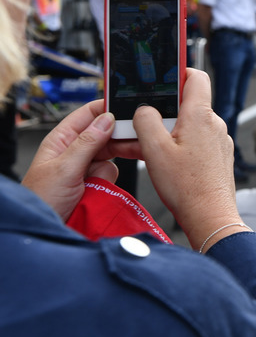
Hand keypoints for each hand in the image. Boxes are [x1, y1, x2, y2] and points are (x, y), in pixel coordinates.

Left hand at [21, 99, 138, 220]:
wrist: (45, 230)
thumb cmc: (40, 200)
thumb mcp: (64, 169)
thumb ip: (87, 143)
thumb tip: (106, 119)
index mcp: (62, 140)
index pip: (87, 114)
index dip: (106, 108)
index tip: (127, 107)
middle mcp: (76, 151)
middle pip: (106, 134)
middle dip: (118, 139)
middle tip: (135, 140)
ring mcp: (86, 167)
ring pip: (112, 155)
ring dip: (108, 167)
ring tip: (97, 178)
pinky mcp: (96, 182)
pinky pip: (112, 174)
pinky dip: (110, 181)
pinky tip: (98, 189)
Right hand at [133, 68, 241, 250]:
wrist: (210, 217)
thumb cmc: (188, 188)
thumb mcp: (154, 150)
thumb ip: (145, 122)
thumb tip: (144, 110)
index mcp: (200, 116)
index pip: (196, 77)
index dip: (179, 71)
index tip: (164, 73)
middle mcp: (214, 125)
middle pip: (185, 106)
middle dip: (161, 113)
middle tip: (140, 125)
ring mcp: (218, 142)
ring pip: (187, 128)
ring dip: (164, 134)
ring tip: (142, 149)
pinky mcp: (217, 157)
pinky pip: (194, 144)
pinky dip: (176, 148)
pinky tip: (159, 162)